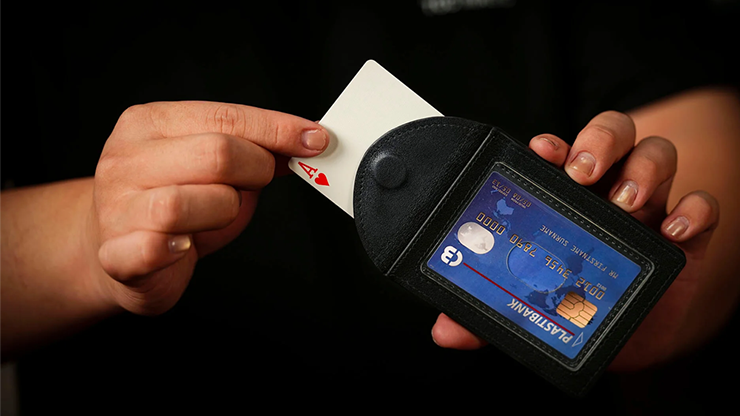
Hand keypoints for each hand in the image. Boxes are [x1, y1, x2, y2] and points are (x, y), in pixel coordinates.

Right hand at [90, 101, 328, 314]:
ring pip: (184, 203)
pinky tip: (183, 246)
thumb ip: (252, 148)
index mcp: (149, 123)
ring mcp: (116, 206)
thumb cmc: (173, 201)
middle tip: (256, 183)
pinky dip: (174, 248)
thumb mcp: (213, 165)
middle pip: (215, 154)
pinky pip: (151, 248)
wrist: (118, 247)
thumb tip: (305, 141)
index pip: (225, 117)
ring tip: (215, 216)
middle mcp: (126, 159)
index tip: (315, 139)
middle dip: (255, 170)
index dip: (277, 130)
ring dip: (221, 211)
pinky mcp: (115, 255)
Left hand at [430, 111, 719, 371]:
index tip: (540, 151)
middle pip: (611, 135)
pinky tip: (673, 231)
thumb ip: (489, 312)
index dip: (551, 145)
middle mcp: (607, 189)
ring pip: (655, 155)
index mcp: (566, 196)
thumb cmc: (579, 301)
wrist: (631, 333)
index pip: (559, 153)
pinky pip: (701, 206)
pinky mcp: (686, 235)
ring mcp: (649, 206)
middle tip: (582, 171)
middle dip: (597, 141)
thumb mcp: (530, 304)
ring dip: (641, 169)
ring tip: (623, 201)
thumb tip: (447, 331)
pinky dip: (693, 211)